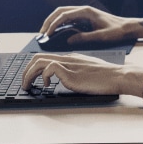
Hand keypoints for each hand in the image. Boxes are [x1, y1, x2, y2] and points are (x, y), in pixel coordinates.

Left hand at [23, 53, 142, 96]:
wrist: (117, 76)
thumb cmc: (107, 77)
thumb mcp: (87, 72)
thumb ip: (75, 73)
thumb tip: (65, 80)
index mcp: (71, 57)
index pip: (46, 57)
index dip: (34, 67)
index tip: (31, 78)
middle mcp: (67, 58)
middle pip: (37, 57)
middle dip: (26, 70)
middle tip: (24, 83)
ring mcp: (68, 64)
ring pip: (39, 61)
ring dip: (29, 75)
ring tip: (28, 86)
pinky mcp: (70, 72)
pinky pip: (49, 68)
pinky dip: (44, 77)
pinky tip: (48, 86)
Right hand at [39, 6, 142, 46]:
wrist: (128, 27)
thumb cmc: (117, 31)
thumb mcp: (101, 37)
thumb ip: (84, 38)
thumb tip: (69, 40)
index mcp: (86, 11)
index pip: (64, 15)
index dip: (53, 24)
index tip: (46, 33)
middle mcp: (83, 10)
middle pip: (60, 12)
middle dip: (49, 21)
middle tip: (41, 33)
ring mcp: (84, 13)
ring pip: (63, 14)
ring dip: (53, 21)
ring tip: (45, 33)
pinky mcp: (85, 18)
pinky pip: (69, 19)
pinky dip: (60, 24)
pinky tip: (56, 33)